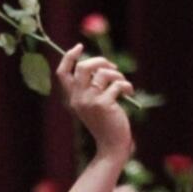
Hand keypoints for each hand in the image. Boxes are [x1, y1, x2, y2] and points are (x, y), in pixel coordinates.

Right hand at [55, 44, 132, 163]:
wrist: (112, 145)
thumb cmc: (105, 123)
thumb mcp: (93, 104)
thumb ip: (91, 86)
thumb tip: (100, 65)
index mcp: (72, 98)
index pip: (62, 73)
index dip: (69, 57)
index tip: (79, 47)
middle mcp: (77, 99)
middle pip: (82, 67)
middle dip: (100, 61)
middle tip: (112, 67)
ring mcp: (89, 102)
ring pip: (102, 73)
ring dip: (117, 74)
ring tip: (123, 82)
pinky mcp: (104, 105)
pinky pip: (117, 84)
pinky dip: (127, 85)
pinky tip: (130, 92)